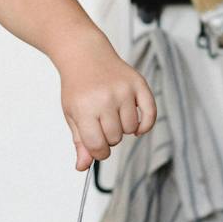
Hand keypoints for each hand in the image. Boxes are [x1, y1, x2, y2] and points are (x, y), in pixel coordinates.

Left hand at [58, 34, 154, 168]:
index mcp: (84, 108)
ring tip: (114, 116)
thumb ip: (80, 141)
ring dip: (124, 128)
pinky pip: (151, 114)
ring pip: (131, 129)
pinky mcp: (138, 83)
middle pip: (115, 139)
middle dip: (109, 137)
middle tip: (101, 123)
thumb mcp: (71, 114)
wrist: (85, 54)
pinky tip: (137, 127)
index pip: (97, 146)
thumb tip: (83, 167)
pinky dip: (146, 125)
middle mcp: (105, 99)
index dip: (98, 152)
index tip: (96, 147)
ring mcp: (124, 90)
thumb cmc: (77, 86)